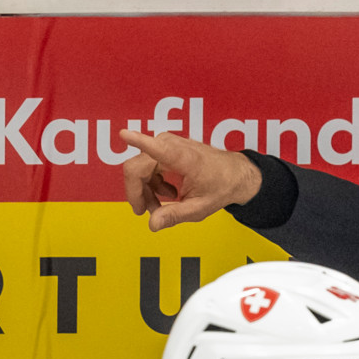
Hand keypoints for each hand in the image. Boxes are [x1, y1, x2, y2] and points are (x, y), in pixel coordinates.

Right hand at [119, 129, 263, 231]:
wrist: (234, 174)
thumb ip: (175, 215)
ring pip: (138, 168)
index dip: (138, 141)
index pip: (158, 149)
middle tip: (149, 212)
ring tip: (163, 206)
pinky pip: (146, 165)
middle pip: (136, 168)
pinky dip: (152, 183)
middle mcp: (172, 146)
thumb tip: (152, 224)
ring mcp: (166, 143)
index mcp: (184, 159)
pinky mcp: (163, 146)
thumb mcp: (200, 208)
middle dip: (138, 194)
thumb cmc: (221, 186)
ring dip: (146, 190)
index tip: (125, 134)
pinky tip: (168, 193)